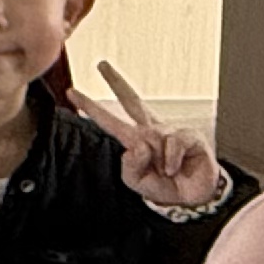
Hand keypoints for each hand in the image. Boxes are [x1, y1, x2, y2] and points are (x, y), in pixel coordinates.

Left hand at [76, 57, 226, 213]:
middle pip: (132, 99)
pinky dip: (171, 161)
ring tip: (167, 173)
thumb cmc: (164, 186)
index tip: (71, 92)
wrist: (192, 198)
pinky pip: (172, 143)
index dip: (91, 107)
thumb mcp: (137, 181)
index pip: (110, 120)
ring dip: (157, 161)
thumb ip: (130, 166)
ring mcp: (170, 131)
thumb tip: (137, 145)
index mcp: (136, 139)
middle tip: (101, 64)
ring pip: (152, 136)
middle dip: (116, 81)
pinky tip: (174, 169)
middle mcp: (151, 130)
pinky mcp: (189, 135)